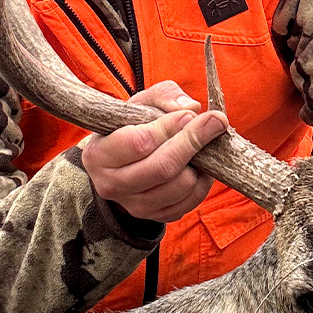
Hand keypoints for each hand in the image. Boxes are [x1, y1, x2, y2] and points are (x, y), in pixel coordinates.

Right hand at [81, 80, 226, 222]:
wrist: (120, 164)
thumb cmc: (131, 126)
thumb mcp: (140, 103)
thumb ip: (164, 96)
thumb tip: (191, 107)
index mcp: (99, 155)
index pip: (140, 143)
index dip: (169, 127)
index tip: (189, 115)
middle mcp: (111, 185)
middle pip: (162, 168)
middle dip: (193, 142)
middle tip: (214, 123)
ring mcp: (134, 205)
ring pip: (180, 186)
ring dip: (200, 163)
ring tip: (203, 144)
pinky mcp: (155, 216)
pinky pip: (190, 202)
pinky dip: (202, 182)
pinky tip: (200, 165)